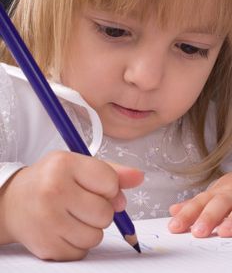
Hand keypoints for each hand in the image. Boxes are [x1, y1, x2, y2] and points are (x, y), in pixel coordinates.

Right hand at [0, 151, 143, 260]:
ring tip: (73, 214)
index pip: (110, 182)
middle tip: (83, 202)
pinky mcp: (47, 246)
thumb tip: (139, 177)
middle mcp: (54, 190)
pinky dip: (79, 242)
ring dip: (91, 227)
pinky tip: (64, 228)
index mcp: (64, 164)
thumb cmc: (51, 179)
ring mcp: (48, 221)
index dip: (110, 187)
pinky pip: (83, 251)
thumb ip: (111, 171)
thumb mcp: (78, 165)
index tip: (96, 185)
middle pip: (106, 212)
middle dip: (101, 209)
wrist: (14, 201)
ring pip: (97, 235)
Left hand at [168, 172, 231, 237]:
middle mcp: (228, 194)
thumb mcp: (212, 195)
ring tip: (223, 232)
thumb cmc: (230, 191)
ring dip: (230, 220)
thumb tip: (173, 211)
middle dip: (208, 217)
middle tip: (198, 232)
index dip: (186, 215)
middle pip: (218, 203)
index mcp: (215, 194)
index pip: (198, 203)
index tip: (174, 227)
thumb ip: (195, 205)